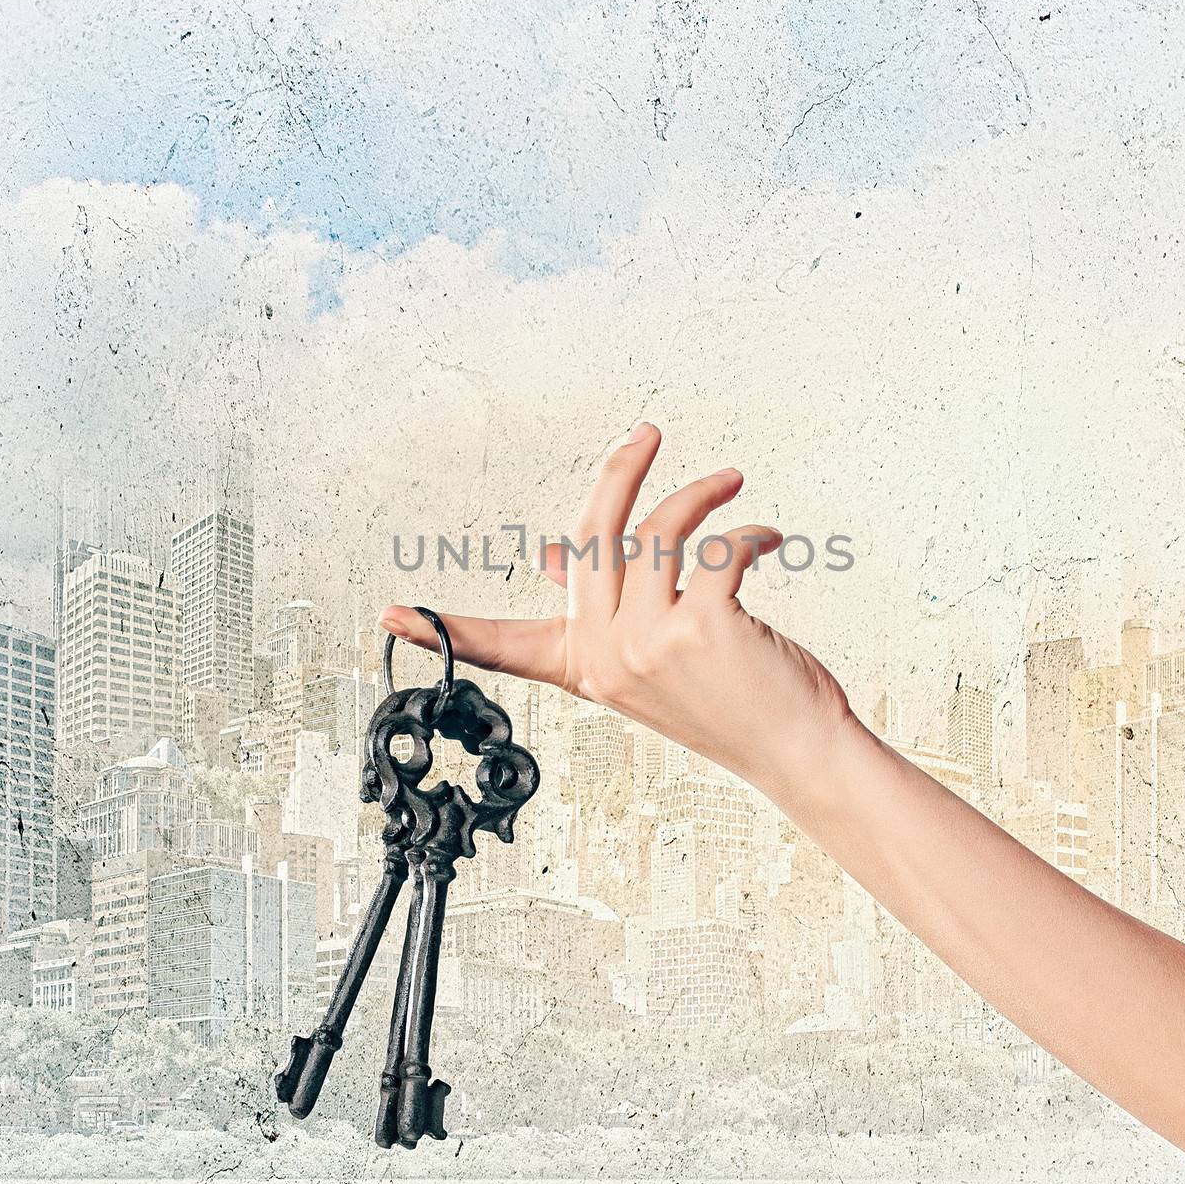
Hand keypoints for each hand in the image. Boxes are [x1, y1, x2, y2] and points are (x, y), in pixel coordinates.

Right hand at [378, 421, 853, 798]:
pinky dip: (747, 531)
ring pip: (654, 532)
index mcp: (584, 666)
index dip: (446, 627)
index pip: (501, 644)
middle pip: (589, 537)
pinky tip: (767, 539)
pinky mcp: (699, 628)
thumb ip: (603, 607)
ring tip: (730, 485)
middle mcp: (606, 657)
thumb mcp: (650, 657)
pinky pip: (715, 547)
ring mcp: (648, 644)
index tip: (389, 615)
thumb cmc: (731, 699)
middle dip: (620, 471)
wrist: (796, 751)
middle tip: (646, 432)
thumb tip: (553, 554)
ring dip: (700, 495)